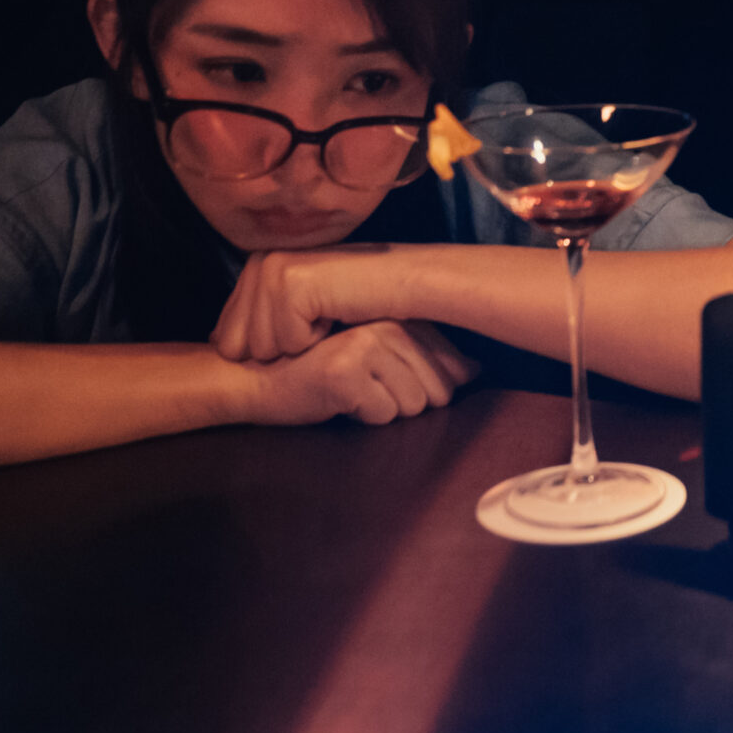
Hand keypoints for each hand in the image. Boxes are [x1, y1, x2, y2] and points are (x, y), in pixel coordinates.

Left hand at [214, 245, 400, 361]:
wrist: (400, 284)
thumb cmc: (356, 303)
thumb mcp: (297, 310)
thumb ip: (256, 320)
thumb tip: (216, 341)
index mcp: (256, 266)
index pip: (225, 337)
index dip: (267, 347)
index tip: (306, 326)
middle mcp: (258, 262)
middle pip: (236, 346)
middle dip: (279, 348)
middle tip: (318, 323)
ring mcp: (272, 269)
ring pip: (260, 348)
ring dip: (298, 345)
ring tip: (328, 317)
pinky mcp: (289, 282)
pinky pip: (285, 343)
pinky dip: (313, 340)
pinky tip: (335, 314)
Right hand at [239, 319, 477, 425]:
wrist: (255, 378)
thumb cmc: (320, 372)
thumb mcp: (378, 359)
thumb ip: (426, 359)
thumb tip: (477, 370)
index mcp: (397, 314)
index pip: (448, 361)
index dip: (430, 385)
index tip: (388, 381)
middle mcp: (386, 322)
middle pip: (436, 389)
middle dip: (404, 401)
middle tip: (364, 388)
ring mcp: (365, 342)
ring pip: (413, 404)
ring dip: (383, 410)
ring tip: (351, 392)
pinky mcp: (346, 369)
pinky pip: (383, 414)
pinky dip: (363, 418)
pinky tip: (338, 401)